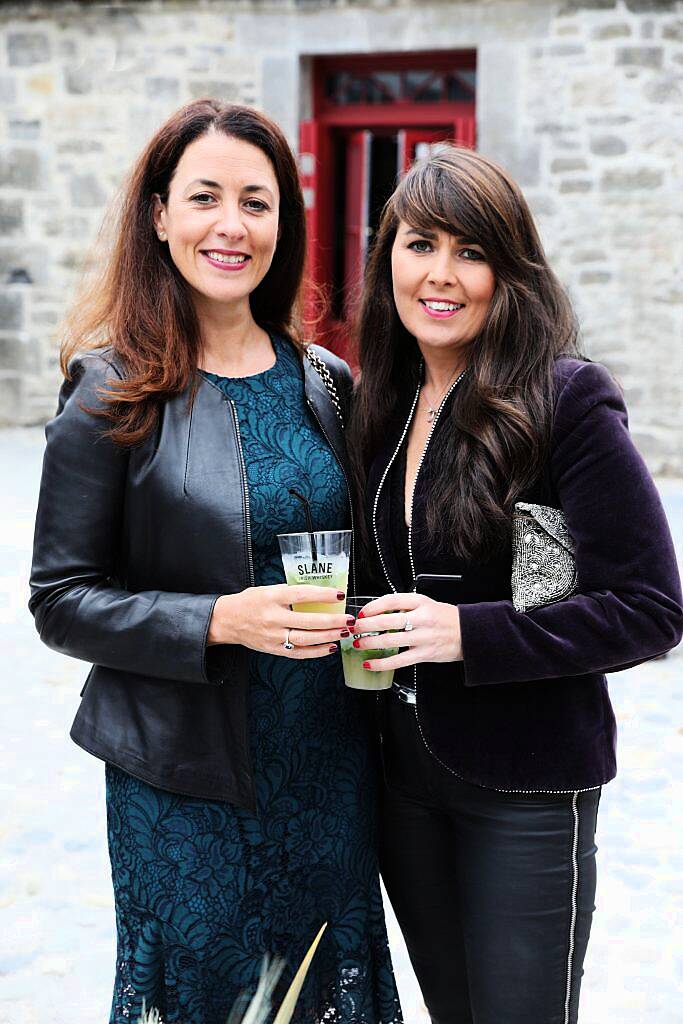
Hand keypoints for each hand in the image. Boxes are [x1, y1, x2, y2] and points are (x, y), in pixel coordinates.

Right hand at [207, 585, 353, 658]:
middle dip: (332, 621)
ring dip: (328, 637)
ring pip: (306, 639)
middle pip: (308, 621)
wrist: (227, 621)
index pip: (302, 595)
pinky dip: (316, 652)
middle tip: (349, 619)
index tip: (339, 594)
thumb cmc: (249, 602)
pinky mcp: (273, 650)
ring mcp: (273, 636)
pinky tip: (330, 647)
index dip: (322, 595)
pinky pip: (298, 653)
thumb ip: (290, 592)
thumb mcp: (267, 589)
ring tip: (344, 632)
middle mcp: (273, 618)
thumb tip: (318, 593)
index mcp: (272, 598)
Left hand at [352, 593, 462, 672]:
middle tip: (354, 628)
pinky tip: (369, 663)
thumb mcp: (425, 603)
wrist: (468, 633)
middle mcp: (421, 618)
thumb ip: (404, 605)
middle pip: (388, 620)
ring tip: (358, 643)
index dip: (373, 606)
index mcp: (420, 602)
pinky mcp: (424, 654)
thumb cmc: (444, 618)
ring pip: (390, 640)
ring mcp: (423, 637)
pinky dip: (381, 663)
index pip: (391, 600)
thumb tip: (376, 611)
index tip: (362, 612)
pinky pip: (398, 660)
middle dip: (366, 625)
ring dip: (370, 643)